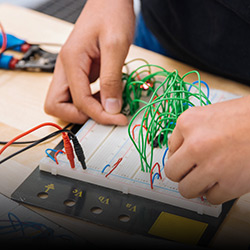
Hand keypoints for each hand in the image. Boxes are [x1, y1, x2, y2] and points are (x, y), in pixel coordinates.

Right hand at [44, 0, 134, 124]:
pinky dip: (91, 101)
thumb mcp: (116, 46)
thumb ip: (112, 80)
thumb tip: (111, 108)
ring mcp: (71, 70)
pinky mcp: (80, 71)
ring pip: (65, 102)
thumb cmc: (111, 14)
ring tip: (109, 105)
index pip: (79, 102)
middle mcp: (66, 68)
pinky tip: (107, 96)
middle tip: (104, 113)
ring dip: (85, 110)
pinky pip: (78, 95)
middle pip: (56, 106)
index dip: (99, 115)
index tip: (118, 118)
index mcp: (71, 61)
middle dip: (80, 115)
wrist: (110, 1)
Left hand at [165, 96, 249, 203]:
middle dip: (182, 174)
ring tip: (207, 177)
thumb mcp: (205, 115)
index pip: (169, 150)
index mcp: (188, 123)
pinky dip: (216, 192)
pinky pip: (210, 198)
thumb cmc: (243, 118)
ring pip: (186, 190)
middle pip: (172, 172)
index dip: (181, 155)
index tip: (188, 158)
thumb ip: (186, 133)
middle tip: (192, 171)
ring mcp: (212, 165)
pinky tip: (223, 179)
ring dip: (196, 186)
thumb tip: (174, 152)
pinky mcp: (230, 184)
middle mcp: (196, 144)